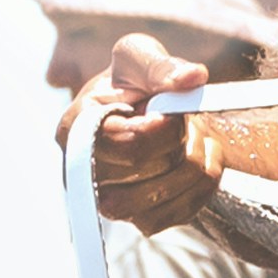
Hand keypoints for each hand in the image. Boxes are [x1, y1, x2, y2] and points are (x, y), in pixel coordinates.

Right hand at [73, 37, 223, 231]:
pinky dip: (202, 187)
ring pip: (162, 197)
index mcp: (74, 128)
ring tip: (191, 138)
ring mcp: (109, 202)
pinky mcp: (138, 220)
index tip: (173, 112)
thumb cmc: (137, 82)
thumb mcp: (141, 58)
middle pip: (146, 170)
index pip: (125, 143)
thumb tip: (191, 78)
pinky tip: (201, 161)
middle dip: (180, 141)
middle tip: (185, 121)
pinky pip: (178, 215)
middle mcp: (82, 173)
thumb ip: (160, 66)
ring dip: (194, 164)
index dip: (162, 129)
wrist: (155, 113)